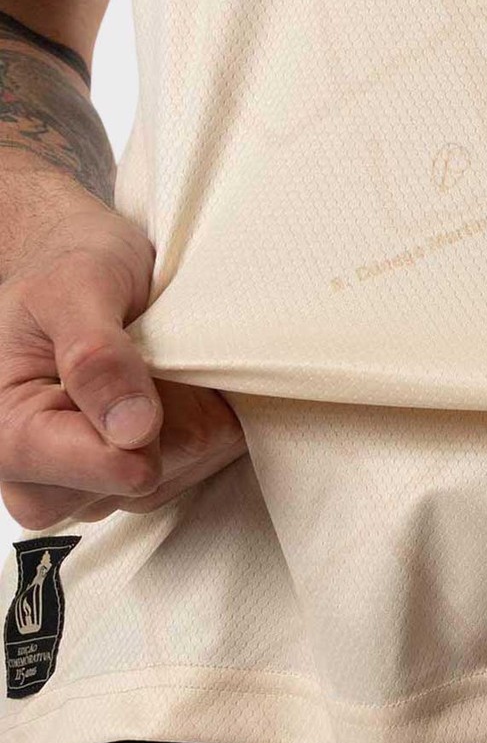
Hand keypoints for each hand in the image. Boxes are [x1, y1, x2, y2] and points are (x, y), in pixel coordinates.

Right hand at [0, 203, 246, 529]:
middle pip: (143, 477)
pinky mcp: (144, 471)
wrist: (85, 262)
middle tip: (154, 353)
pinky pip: (205, 461)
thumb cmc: (69, 265)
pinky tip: (187, 381)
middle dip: (170, 416)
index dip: (133, 442)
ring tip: (164, 362)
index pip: (82, 471)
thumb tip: (132, 431)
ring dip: (195, 412)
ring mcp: (98, 480)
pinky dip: (210, 416)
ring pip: (181, 469)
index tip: (152, 402)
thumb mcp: (76, 287)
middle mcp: (45, 474)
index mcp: (8, 432)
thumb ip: (95, 356)